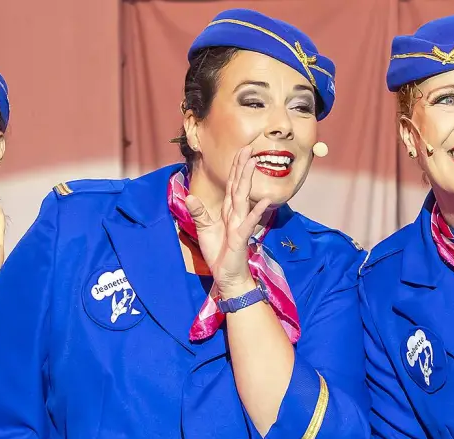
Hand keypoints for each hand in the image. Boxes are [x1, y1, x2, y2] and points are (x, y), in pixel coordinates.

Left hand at [182, 148, 271, 298]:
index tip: (241, 151)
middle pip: (239, 186)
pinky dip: (256, 213)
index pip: (232, 185)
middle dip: (243, 167)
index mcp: (228, 211)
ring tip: (253, 163)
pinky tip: (265, 202)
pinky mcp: (241, 238)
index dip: (236, 168)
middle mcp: (236, 215)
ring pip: (243, 198)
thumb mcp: (204, 230)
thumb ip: (198, 213)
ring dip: (248, 181)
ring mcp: (240, 225)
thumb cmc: (219, 253)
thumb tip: (189, 196)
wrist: (228, 276)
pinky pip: (248, 224)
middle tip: (249, 148)